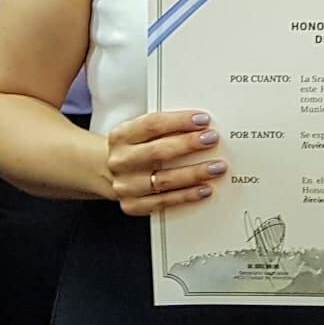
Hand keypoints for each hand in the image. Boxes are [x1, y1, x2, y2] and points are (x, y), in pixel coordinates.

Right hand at [106, 110, 226, 215]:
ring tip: (216, 167)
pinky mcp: (132, 205)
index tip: (203, 120)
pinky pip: (163, 202)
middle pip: (158, 151)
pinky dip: (186, 196)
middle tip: (212, 139)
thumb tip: (201, 125)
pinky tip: (204, 189)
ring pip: (164, 180)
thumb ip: (166, 127)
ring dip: (194, 173)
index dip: (179, 121)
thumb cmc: (134, 148)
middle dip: (189, 144)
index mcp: (121, 136)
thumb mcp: (139, 132)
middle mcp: (121, 161)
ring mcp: (125, 185)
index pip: (152, 125)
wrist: (106, 172)